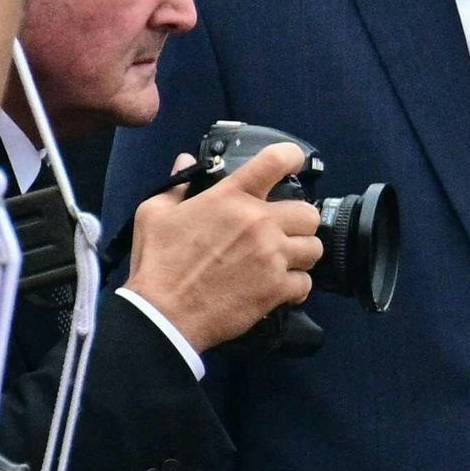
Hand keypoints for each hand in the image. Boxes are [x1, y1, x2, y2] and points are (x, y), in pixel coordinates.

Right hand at [126, 140, 322, 347]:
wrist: (164, 313)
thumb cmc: (157, 262)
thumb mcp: (155, 213)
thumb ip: (177, 185)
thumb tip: (185, 161)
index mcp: (230, 197)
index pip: (275, 161)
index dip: (292, 157)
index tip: (294, 162)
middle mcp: (258, 222)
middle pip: (308, 213)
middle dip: (299, 222)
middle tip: (283, 231)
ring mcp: (272, 256)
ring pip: (314, 248)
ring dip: (301, 254)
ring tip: (283, 261)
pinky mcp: (277, 288)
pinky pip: (306, 283)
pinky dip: (296, 287)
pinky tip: (280, 288)